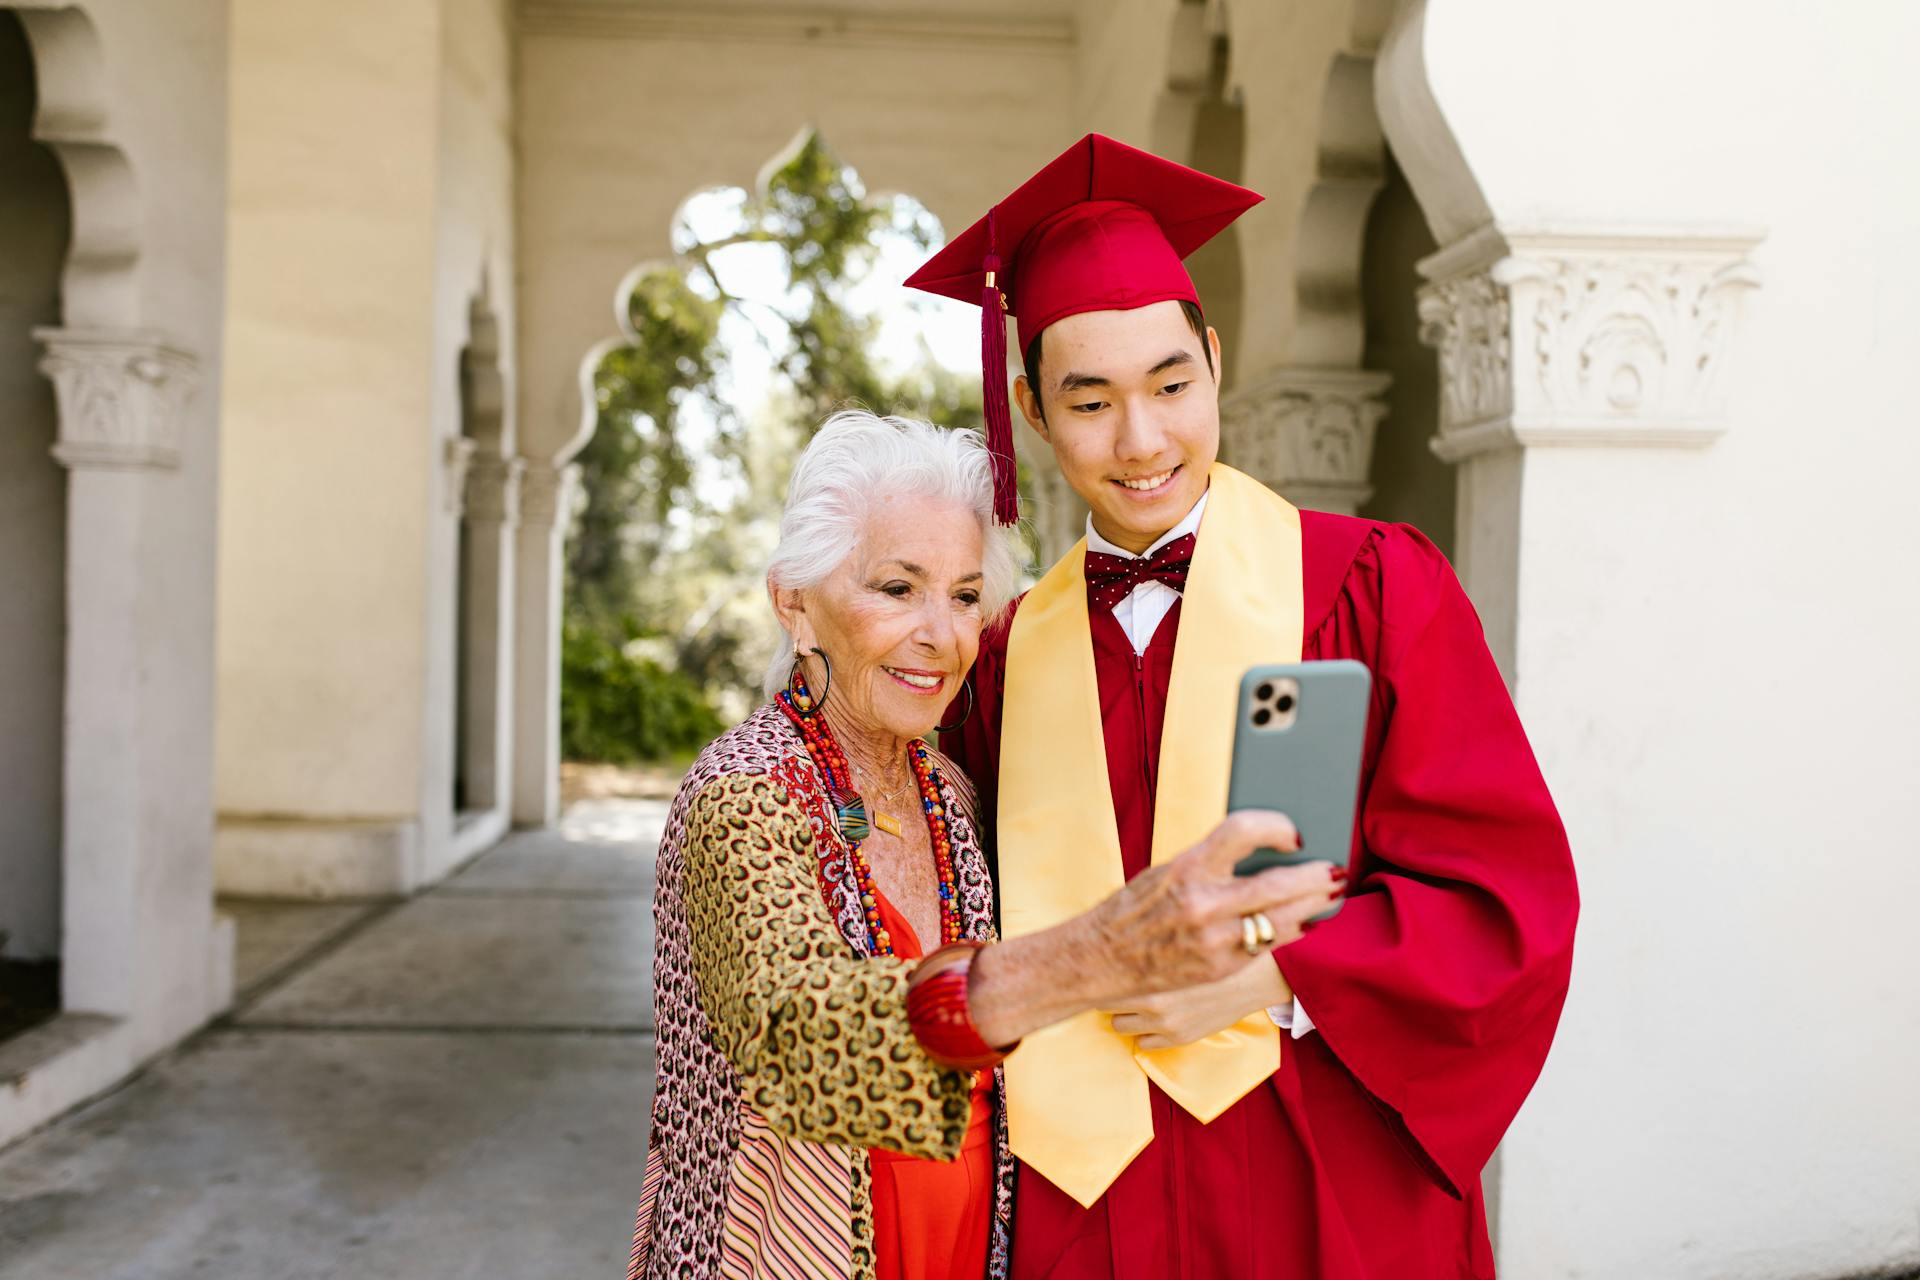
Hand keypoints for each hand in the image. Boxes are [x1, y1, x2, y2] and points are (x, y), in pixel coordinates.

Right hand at [1080, 810, 1338, 1003]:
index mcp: (1186, 866)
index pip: (1242, 830)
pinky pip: (1269, 946)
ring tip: (1332, 894)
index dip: (1276, 826)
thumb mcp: (1167, 871)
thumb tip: (1262, 851)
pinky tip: (1307, 922)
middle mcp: (1201, 903)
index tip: (1292, 833)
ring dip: (1314, 906)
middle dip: (1314, 877)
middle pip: (1277, 883)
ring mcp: (1213, 940)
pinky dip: (1293, 931)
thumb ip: (1212, 862)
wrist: (1101, 958)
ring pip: (1283, 920)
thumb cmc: (1134, 909)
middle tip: (1335, 869)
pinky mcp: (1219, 967)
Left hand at [1109, 956, 1293, 1050]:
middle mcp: (1151, 1002)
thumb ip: (1141, 946)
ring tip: (1139, 1000)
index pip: (1102, 981)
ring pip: (1119, 1026)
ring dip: (1125, 1015)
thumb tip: (1107, 940)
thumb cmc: (1210, 951)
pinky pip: (1143, 1044)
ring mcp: (1164, 1023)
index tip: (1099, 971)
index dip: (1099, 974)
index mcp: (1147, 973)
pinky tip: (1157, 1017)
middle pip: (1105, 1005)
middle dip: (1110, 994)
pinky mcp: (1177, 1039)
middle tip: (1120, 985)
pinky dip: (1145, 1033)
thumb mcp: (1173, 940)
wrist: (1247, 977)